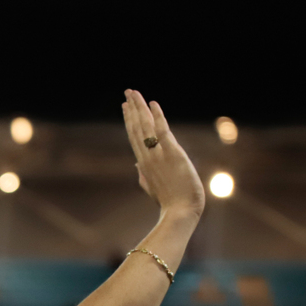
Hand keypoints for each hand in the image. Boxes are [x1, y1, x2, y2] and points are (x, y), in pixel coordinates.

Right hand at [122, 89, 205, 219]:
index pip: (134, 137)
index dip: (129, 120)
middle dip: (132, 108)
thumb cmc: (170, 203)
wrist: (180, 213)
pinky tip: (153, 103)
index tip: (125, 107)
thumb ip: (143, 176)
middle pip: (136, 128)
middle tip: (127, 92)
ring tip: (134, 92)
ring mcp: (158, 155)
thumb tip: (137, 166)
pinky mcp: (172, 154)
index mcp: (144, 164)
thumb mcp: (153, 189)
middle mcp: (147, 157)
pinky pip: (162, 130)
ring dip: (139, 107)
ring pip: (145, 126)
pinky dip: (157, 116)